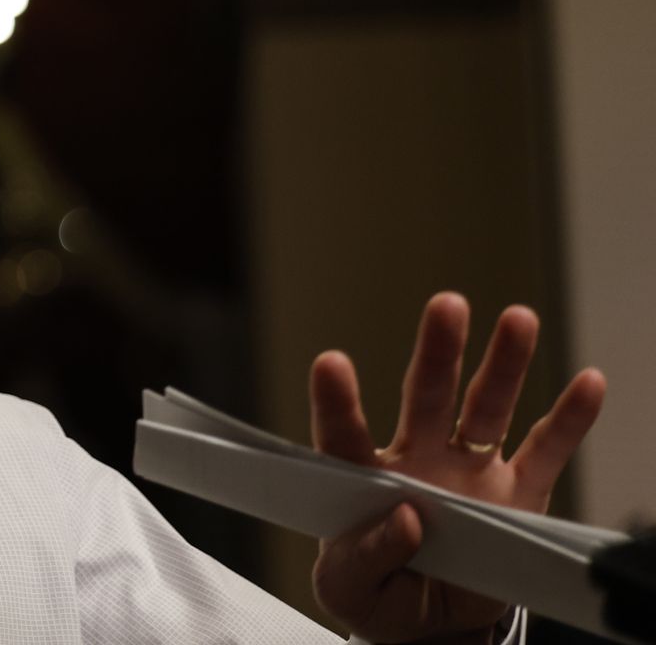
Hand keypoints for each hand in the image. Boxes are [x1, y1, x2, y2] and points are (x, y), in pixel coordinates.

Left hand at [309, 292, 606, 642]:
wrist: (429, 624)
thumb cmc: (378, 594)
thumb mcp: (350, 590)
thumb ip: (364, 556)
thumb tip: (405, 518)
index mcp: (364, 477)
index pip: (344, 434)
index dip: (339, 402)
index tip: (331, 364)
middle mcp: (419, 458)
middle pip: (428, 397)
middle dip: (439, 351)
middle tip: (447, 305)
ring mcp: (470, 472)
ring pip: (487, 410)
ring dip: (504, 365)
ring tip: (518, 319)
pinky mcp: (517, 495)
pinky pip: (545, 453)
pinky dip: (568, 420)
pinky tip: (586, 383)